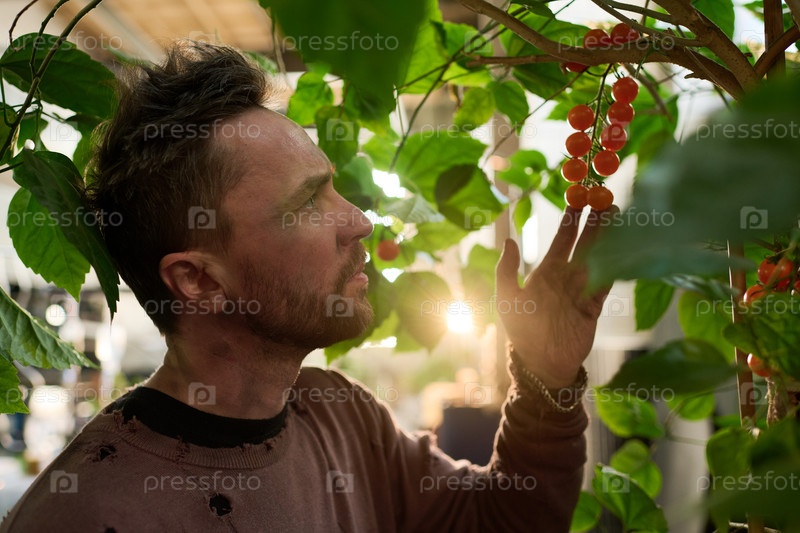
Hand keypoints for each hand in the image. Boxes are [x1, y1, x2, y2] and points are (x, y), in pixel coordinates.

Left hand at [495, 207, 612, 388]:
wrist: (543, 362)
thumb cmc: (522, 331)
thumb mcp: (507, 298)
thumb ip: (507, 270)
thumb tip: (510, 240)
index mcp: (546, 272)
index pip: (562, 239)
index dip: (570, 219)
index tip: (578, 198)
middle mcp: (566, 277)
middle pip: (584, 242)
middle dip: (594, 221)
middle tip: (605, 197)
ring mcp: (582, 290)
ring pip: (599, 257)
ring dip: (608, 237)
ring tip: (619, 214)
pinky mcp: (595, 304)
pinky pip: (608, 280)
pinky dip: (616, 264)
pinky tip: (625, 247)